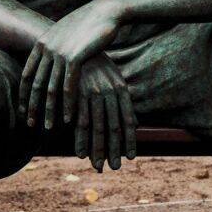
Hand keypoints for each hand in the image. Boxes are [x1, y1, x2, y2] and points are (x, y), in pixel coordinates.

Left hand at [19, 0, 123, 129]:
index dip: (24, 94)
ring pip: (50, 89)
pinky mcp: (75, 57)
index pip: (26, 74)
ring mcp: (60, 52)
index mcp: (41, 43)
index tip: (23, 110)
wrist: (105, 11)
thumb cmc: (89, 24)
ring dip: (49, 110)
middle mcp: (46, 48)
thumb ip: (55, 47)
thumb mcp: (66, 35)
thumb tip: (49, 58)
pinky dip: (68, 105)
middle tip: (30, 124)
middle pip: (35, 84)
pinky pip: (68, 87)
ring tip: (48, 127)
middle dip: (32, 107)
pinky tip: (69, 118)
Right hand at [73, 55, 137, 171]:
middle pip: (114, 128)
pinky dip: (80, 140)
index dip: (129, 140)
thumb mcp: (115, 79)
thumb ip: (123, 101)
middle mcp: (110, 93)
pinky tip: (81, 153)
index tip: (130, 157)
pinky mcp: (77, 94)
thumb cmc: (98, 64)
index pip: (128, 120)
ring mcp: (93, 94)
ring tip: (99, 166)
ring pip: (97, 128)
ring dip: (98, 150)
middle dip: (114, 150)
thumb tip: (134, 124)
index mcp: (122, 90)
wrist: (77, 44)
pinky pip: (79, 121)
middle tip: (114, 167)